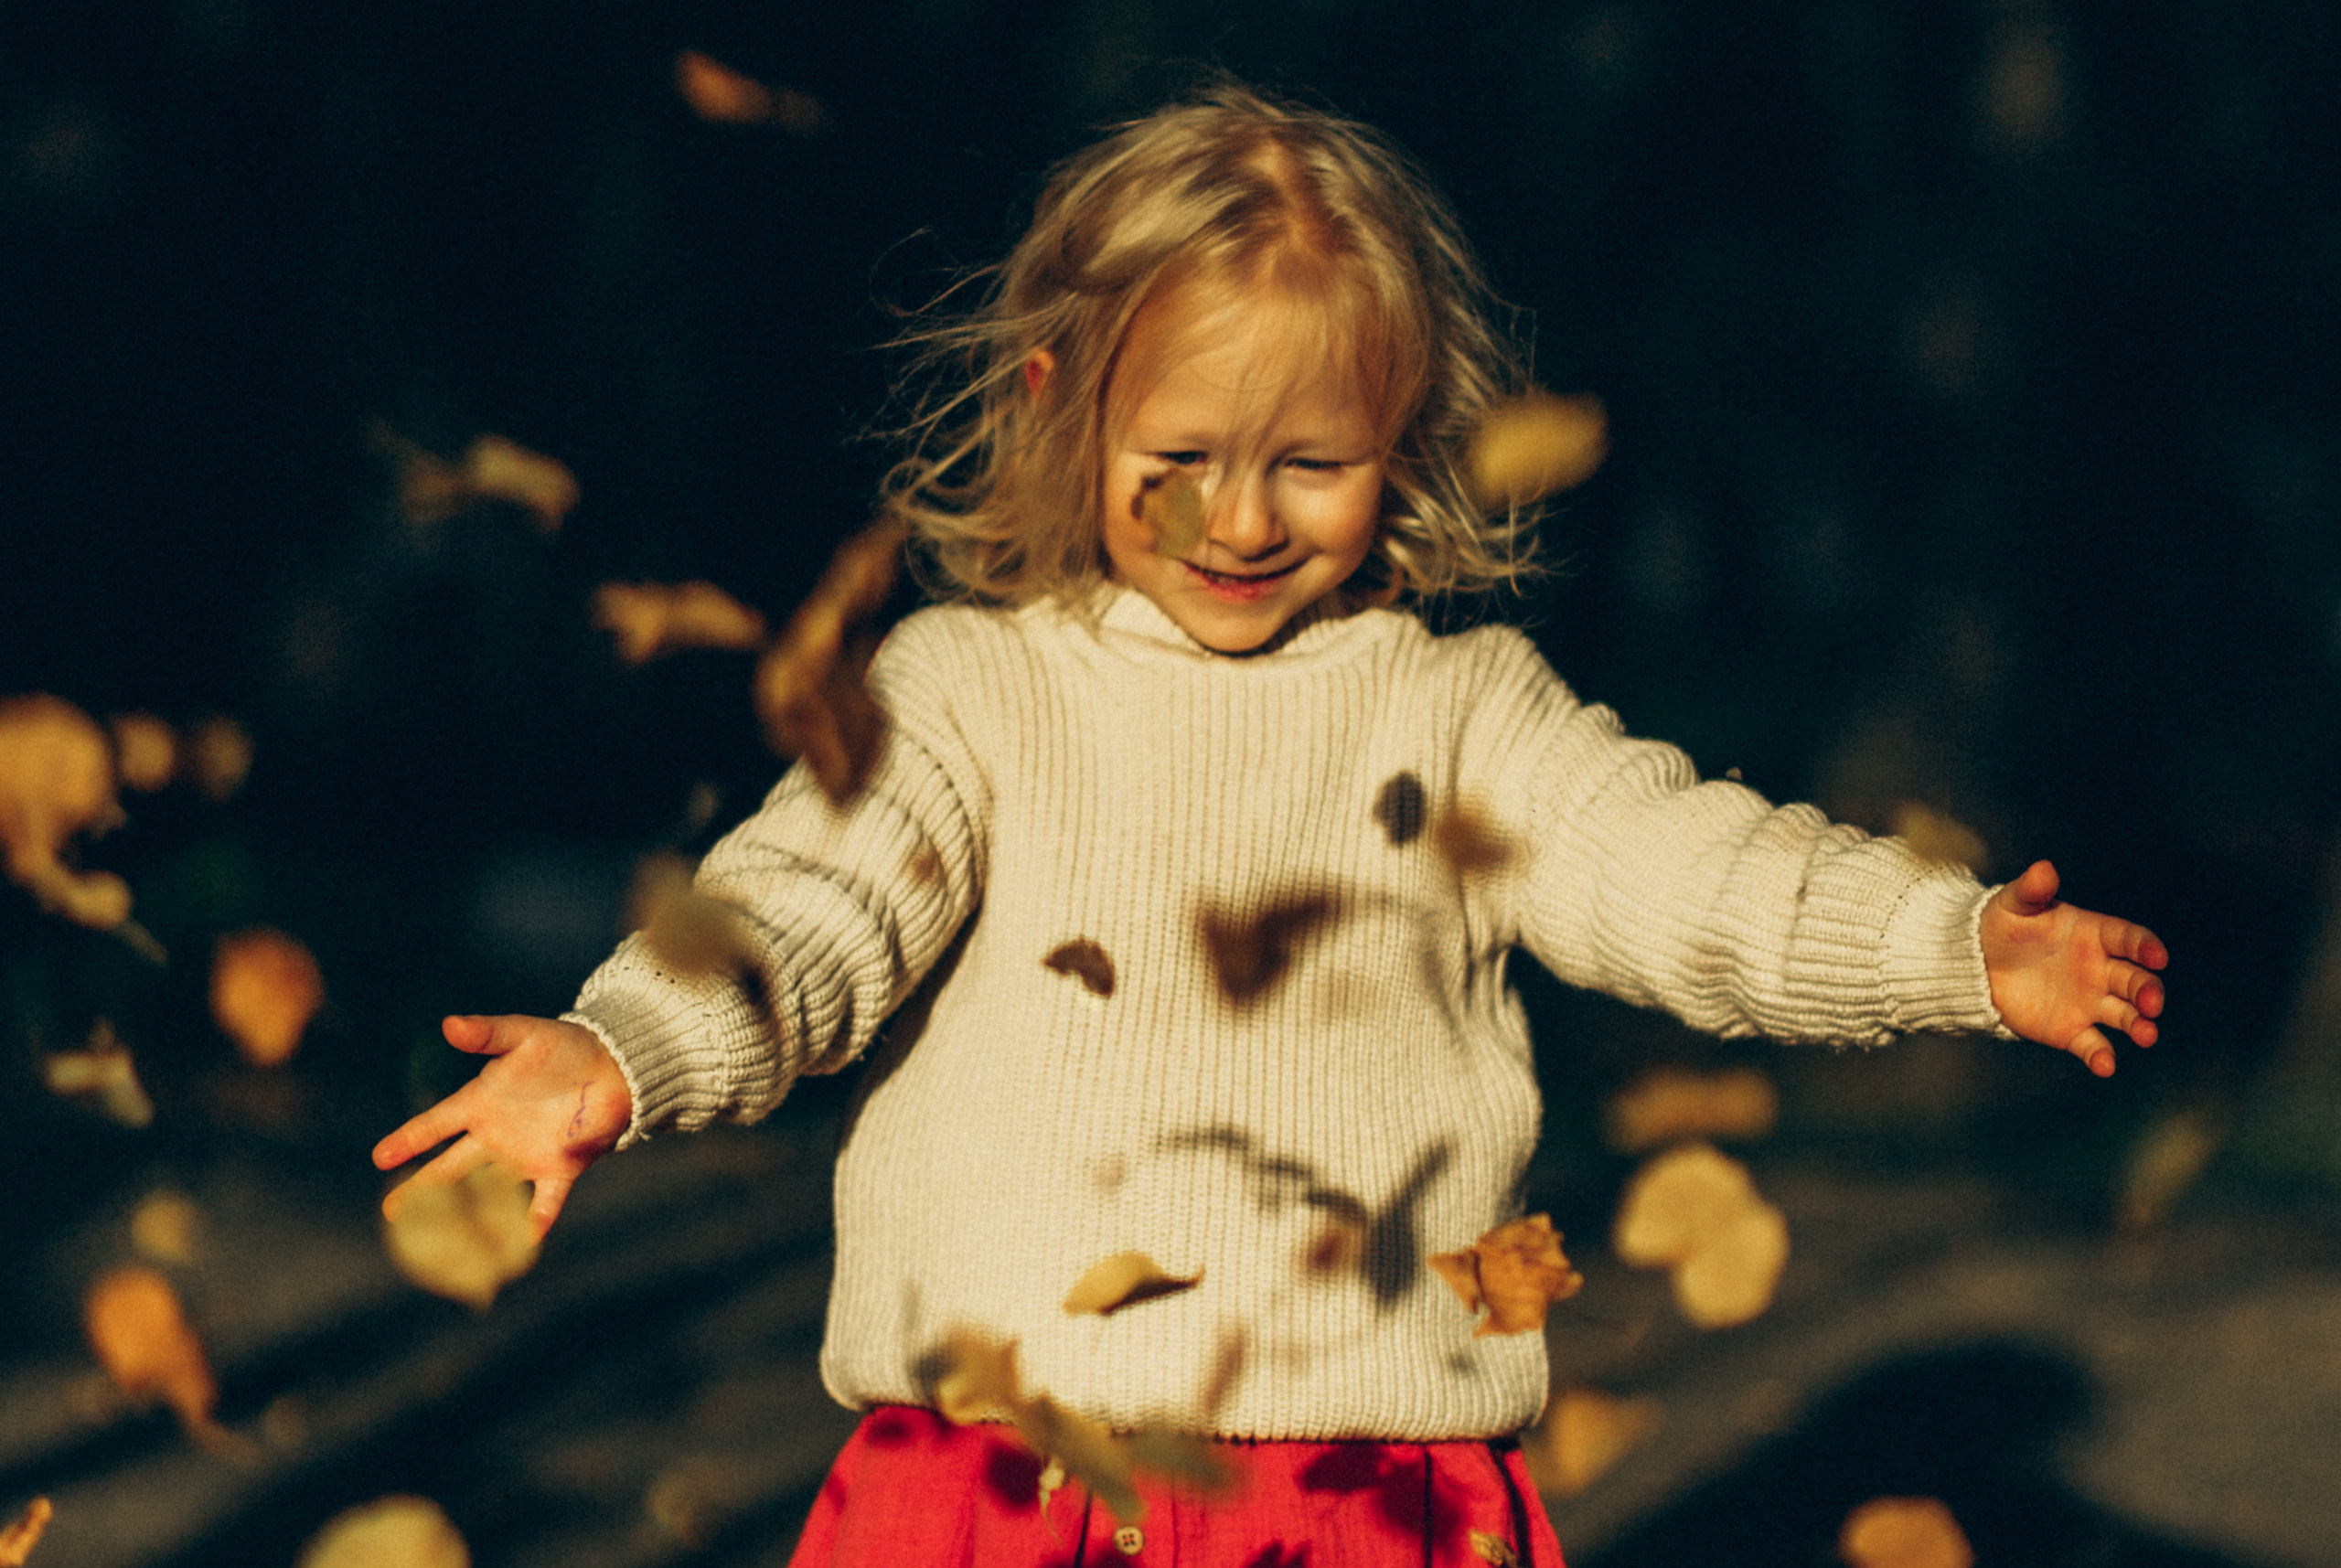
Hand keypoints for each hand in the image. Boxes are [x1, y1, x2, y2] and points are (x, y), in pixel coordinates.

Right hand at [371, 1014, 633, 1238]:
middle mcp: (497, 1135)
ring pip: (488, 1190)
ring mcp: (525, 1155)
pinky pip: (545, 1201)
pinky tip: (525, 1241)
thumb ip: (487, 1033)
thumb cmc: (563, 1046)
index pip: (437, 1124)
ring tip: (443, 1240)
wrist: (613, 1065)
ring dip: (468, 1213)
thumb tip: (449, 1023)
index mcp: (482, 1103)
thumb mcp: (523, 1034)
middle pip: (452, 1167)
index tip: (381, 1158)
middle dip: (423, 1188)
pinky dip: (536, 1220)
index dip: (409, 1139)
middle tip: (392, 1211)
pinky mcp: (560, 1168)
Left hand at [1979, 860, 2167, 1076]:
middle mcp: (2100, 969)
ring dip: (2140, 1025)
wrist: (1975, 964)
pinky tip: (2106, 1066)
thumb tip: (2044, 869)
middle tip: (2152, 1003)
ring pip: (2125, 1015)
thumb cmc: (2001, 926)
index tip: (2157, 956)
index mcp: (2094, 934)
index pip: (2130, 939)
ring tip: (2147, 1034)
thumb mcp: (2013, 904)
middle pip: (2136, 980)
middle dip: (2149, 991)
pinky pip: (2093, 1045)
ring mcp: (2089, 1001)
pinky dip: (2102, 1056)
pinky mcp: (2071, 1030)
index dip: (2145, 947)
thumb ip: (2032, 889)